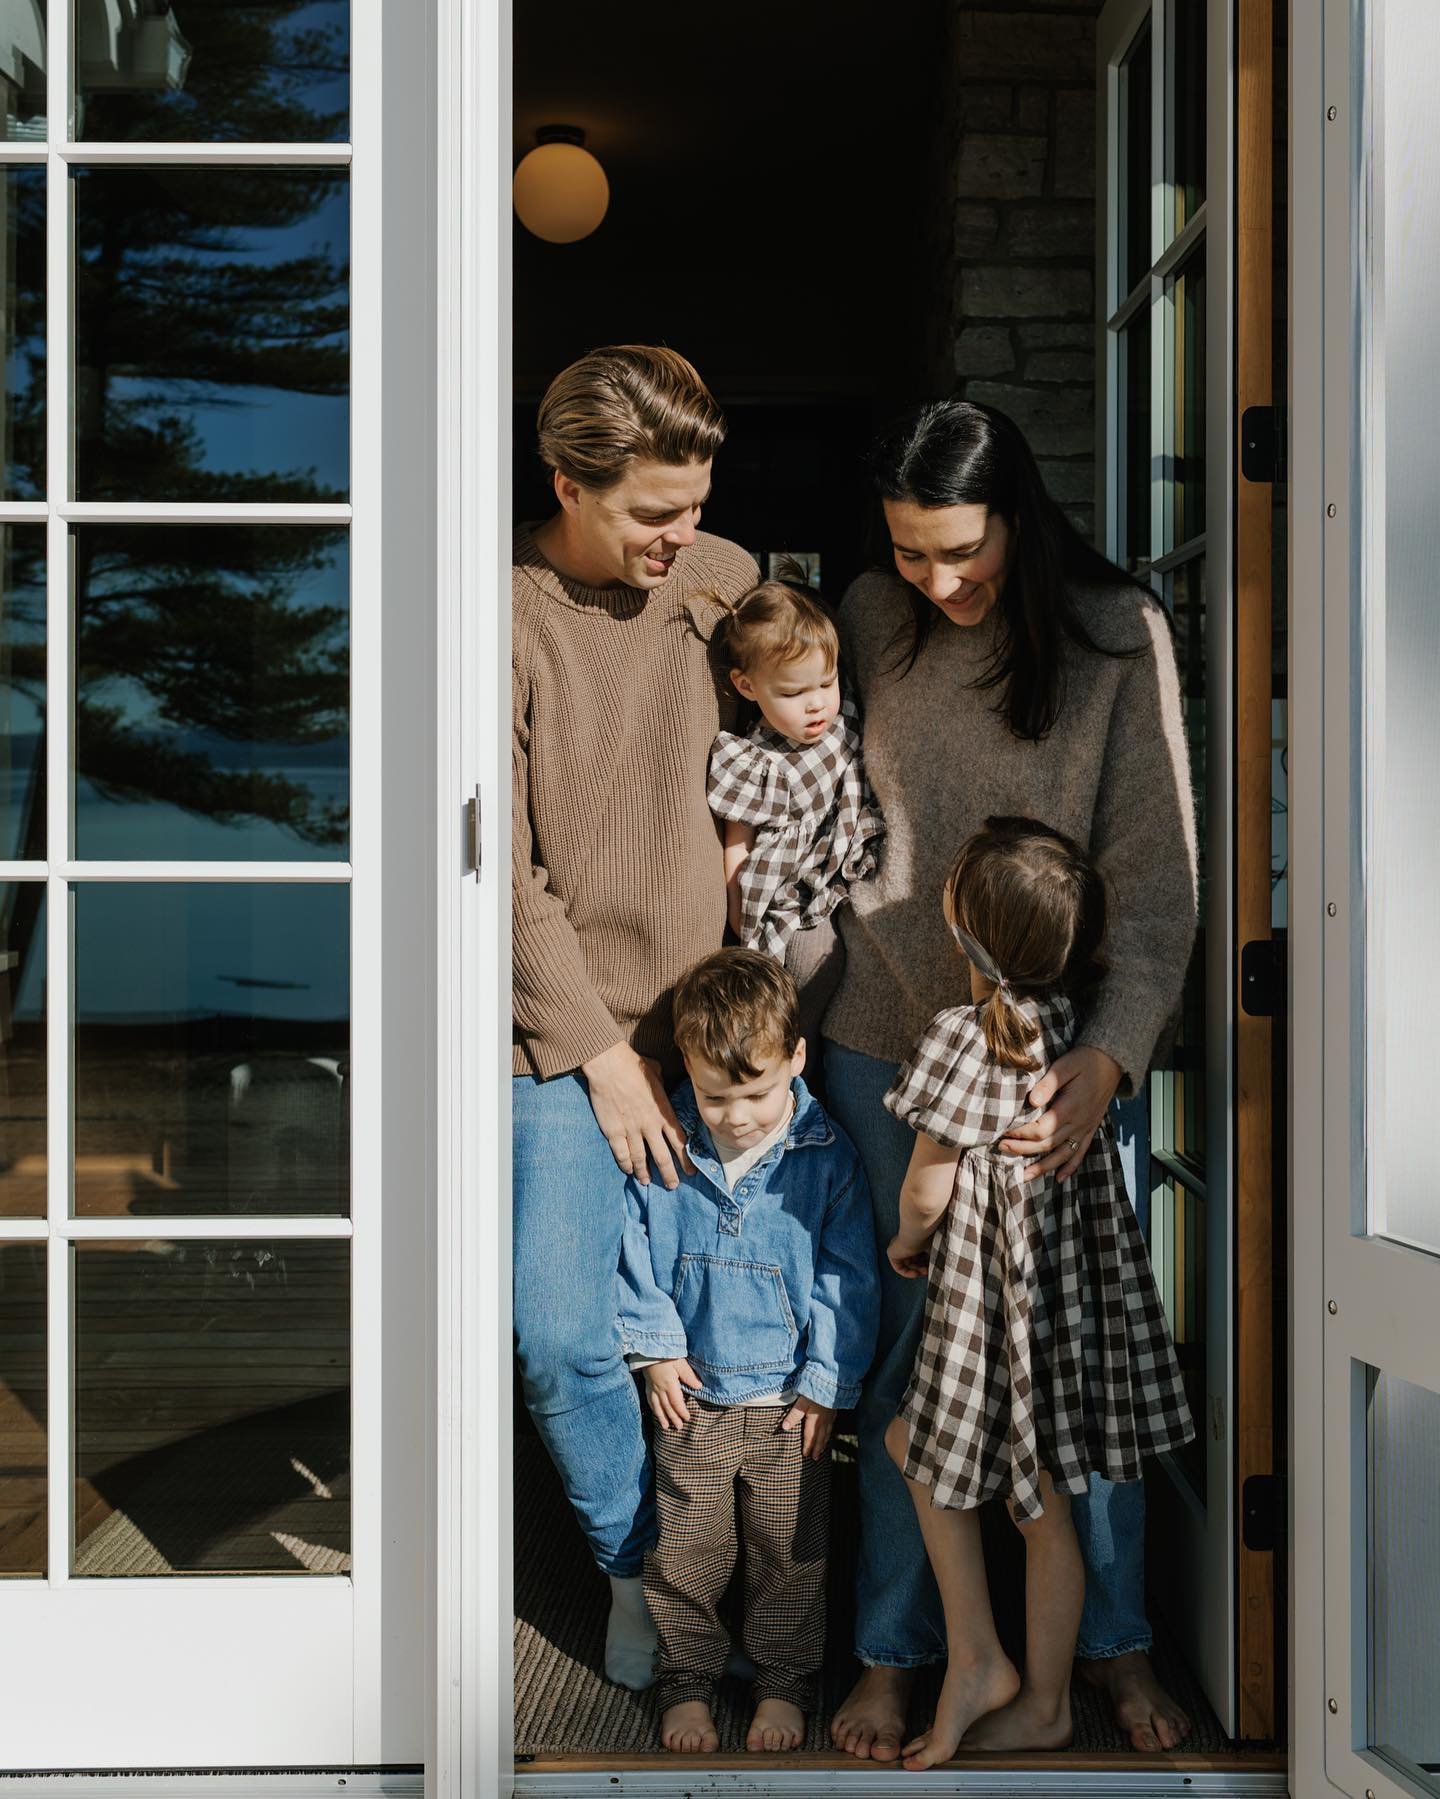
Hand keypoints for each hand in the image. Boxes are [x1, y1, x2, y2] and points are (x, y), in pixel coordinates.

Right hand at [582, 1041, 693, 1188]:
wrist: (609, 1065)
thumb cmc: (633, 1065)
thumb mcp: (656, 1073)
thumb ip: (662, 1084)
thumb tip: (662, 1082)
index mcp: (663, 1112)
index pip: (679, 1141)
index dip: (686, 1159)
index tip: (691, 1171)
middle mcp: (650, 1125)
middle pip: (663, 1157)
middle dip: (669, 1174)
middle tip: (672, 1186)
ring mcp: (631, 1130)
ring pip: (641, 1159)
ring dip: (645, 1173)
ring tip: (647, 1182)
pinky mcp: (613, 1131)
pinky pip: (621, 1154)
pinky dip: (625, 1165)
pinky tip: (628, 1170)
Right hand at [643, 1358, 701, 1429]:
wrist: (649, 1350)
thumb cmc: (667, 1356)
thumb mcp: (680, 1363)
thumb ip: (689, 1376)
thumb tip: (699, 1386)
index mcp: (669, 1384)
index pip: (676, 1402)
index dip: (682, 1412)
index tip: (687, 1418)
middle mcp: (660, 1389)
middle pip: (667, 1407)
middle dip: (673, 1418)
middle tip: (679, 1427)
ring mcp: (652, 1389)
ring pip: (657, 1406)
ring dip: (662, 1418)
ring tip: (665, 1427)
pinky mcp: (648, 1386)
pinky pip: (650, 1401)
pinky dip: (654, 1409)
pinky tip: (656, 1413)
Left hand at [781, 1395, 834, 1460]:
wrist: (831, 1383)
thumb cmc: (814, 1392)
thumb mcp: (801, 1403)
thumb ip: (793, 1416)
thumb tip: (784, 1428)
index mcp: (814, 1420)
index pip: (810, 1436)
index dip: (807, 1446)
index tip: (805, 1455)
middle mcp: (823, 1421)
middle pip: (820, 1438)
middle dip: (817, 1448)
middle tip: (815, 1458)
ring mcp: (830, 1416)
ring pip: (827, 1433)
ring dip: (824, 1442)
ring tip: (822, 1449)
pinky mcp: (834, 1411)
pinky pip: (832, 1426)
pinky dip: (829, 1433)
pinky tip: (828, 1432)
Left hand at [886, 1233, 930, 1278]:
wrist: (916, 1231)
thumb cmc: (927, 1237)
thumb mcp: (932, 1249)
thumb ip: (933, 1257)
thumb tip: (937, 1268)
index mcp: (913, 1239)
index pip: (919, 1254)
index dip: (926, 1263)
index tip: (934, 1266)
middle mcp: (904, 1243)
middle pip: (913, 1260)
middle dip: (922, 1268)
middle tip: (930, 1271)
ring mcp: (897, 1248)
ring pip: (907, 1265)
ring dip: (917, 1271)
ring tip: (925, 1272)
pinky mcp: (891, 1253)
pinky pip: (898, 1267)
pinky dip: (907, 1273)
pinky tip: (916, 1274)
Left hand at [999, 1044, 1122, 1182]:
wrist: (1112, 1061)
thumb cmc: (1085, 1060)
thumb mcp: (1065, 1065)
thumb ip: (1048, 1083)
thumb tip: (1031, 1102)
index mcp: (1070, 1107)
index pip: (1041, 1129)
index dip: (1021, 1134)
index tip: (1003, 1132)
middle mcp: (1079, 1122)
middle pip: (1048, 1144)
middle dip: (1023, 1150)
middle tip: (1001, 1149)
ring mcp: (1086, 1128)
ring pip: (1063, 1154)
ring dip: (1043, 1167)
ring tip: (1023, 1177)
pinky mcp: (1091, 1128)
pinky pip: (1081, 1153)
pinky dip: (1070, 1167)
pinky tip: (1059, 1179)